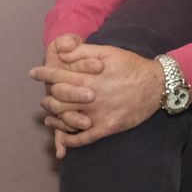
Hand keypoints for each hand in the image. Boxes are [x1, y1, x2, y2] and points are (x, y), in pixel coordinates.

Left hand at [30, 44, 164, 155]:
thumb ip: (82, 52)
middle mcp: (90, 97)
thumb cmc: (132, 66)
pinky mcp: (108, 127)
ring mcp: (98, 114)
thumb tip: (61, 53)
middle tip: (44, 98)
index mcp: (88, 78)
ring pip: (67, 120)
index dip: (43, 74)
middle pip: (58, 100)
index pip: (57, 77)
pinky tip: (64, 138)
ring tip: (49, 117)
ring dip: (55, 119)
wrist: (158, 84)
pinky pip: (84, 138)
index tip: (34, 73)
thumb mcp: (108, 52)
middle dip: (47, 98)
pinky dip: (70, 140)